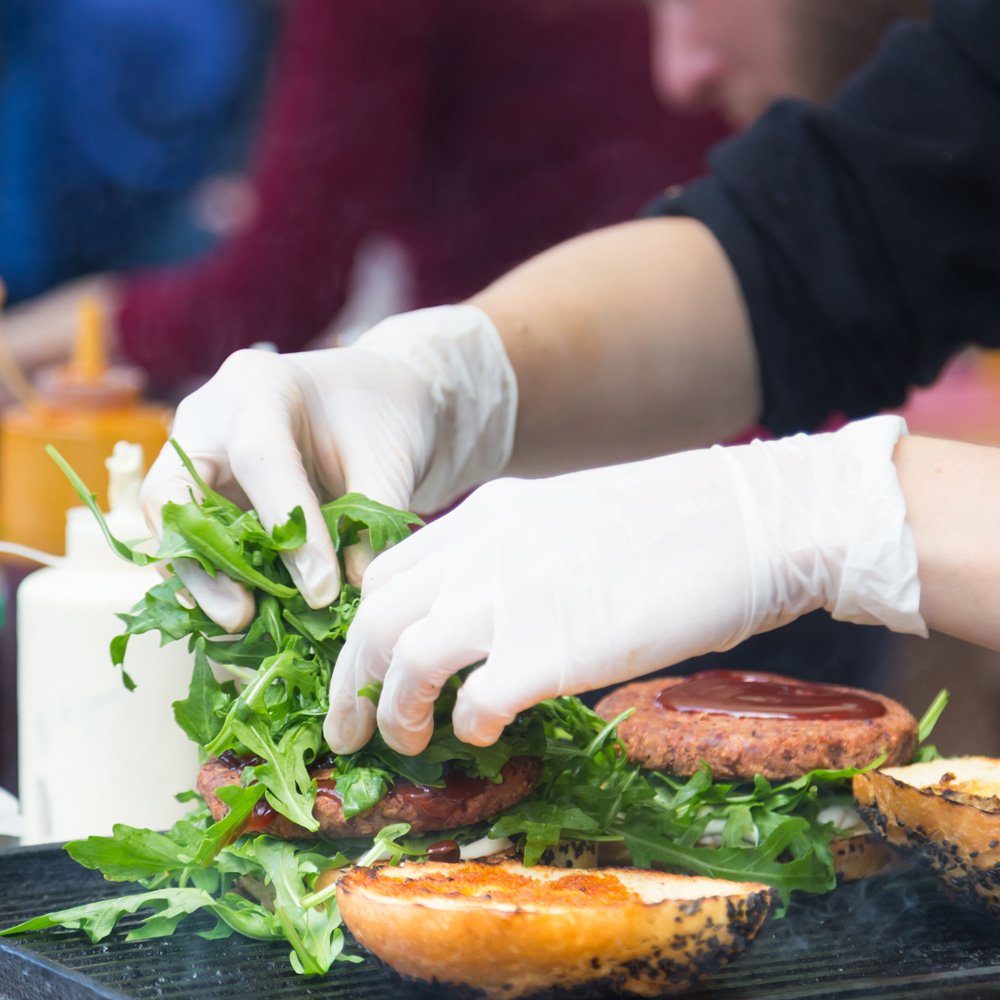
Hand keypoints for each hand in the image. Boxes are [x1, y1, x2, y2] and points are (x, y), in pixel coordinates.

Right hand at [140, 305, 515, 630]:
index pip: (259, 458)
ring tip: (241, 625)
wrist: (375, 403)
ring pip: (171, 526)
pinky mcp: (200, 496)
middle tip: (240, 617)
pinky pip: (189, 545)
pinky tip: (241, 616)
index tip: (321, 590)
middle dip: (206, 562)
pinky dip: (211, 582)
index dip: (287, 528)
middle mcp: (209, 419)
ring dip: (201, 582)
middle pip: (177, 492)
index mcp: (259, 385)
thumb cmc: (384, 419)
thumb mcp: (389, 459)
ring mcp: (196, 458)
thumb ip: (371, 518)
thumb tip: (350, 587)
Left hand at [326, 416, 926, 754]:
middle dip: (350, 681)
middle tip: (351, 727)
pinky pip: (473, 701)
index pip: (387, 573)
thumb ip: (513, 553)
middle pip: (374, 618)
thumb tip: (481, 611)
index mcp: (486, 513)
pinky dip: (467, 725)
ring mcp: (511, 596)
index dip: (365, 628)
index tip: (368, 668)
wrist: (748, 520)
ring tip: (406, 742)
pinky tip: (487, 732)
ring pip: (402, 658)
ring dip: (394, 710)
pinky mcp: (550, 649)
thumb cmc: (673, 523)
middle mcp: (482, 549)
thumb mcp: (566, 516)